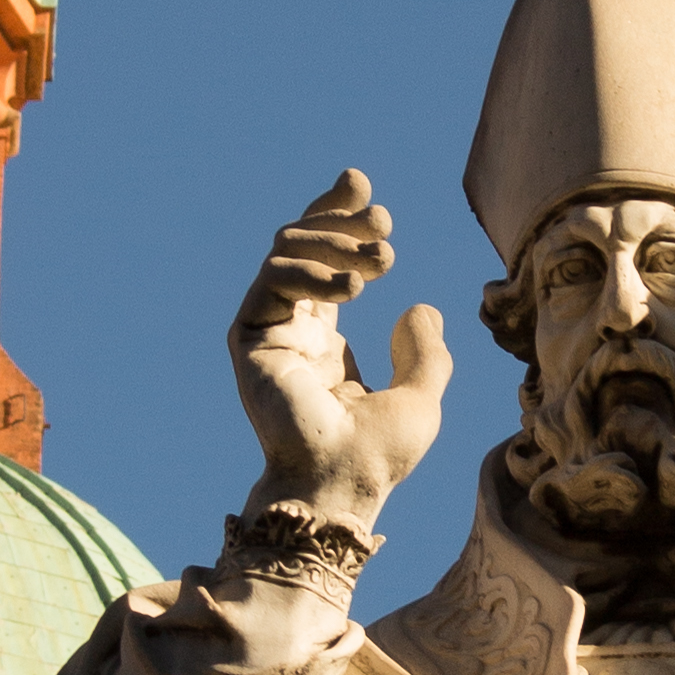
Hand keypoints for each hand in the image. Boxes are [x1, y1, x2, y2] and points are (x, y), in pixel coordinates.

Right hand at [229, 170, 451, 532]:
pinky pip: (273, 278)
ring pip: (285, 251)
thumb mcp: (420, 396)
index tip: (364, 189)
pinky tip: (354, 284)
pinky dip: (313, 269)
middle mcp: (289, 328)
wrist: (342, 484)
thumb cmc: (378, 455)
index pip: (322, 262)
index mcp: (321, 339)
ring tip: (384, 259)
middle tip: (384, 219)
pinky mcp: (250, 338)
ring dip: (336, 241)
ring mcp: (266, 331)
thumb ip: (425, 353)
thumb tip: (419, 305)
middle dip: (340, 219)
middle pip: (298, 243)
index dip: (337, 219)